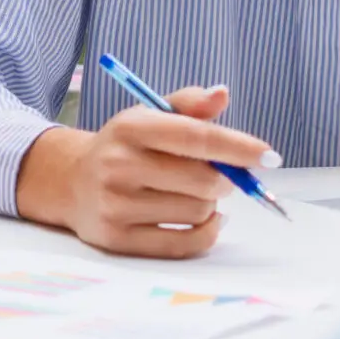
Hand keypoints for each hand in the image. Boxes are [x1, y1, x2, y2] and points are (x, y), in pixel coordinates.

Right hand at [15, 85, 278, 258]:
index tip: (269, 156)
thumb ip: (189, 106)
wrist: (70, 181)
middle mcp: (119, 164)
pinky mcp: (117, 239)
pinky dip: (206, 233)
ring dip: (210, 205)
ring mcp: (115, 204)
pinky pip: (185, 244)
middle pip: (203, 180)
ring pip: (198, 212)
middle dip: (223, 179)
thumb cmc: (124, 147)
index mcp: (130, 127)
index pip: (194, 136)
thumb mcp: (148, 117)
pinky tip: (203, 220)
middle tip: (217, 175)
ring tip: (192, 193)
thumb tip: (223, 94)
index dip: (237, 146)